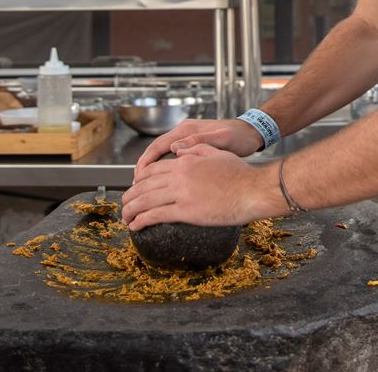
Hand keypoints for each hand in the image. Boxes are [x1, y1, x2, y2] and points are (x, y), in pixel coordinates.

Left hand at [122, 144, 274, 229]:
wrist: (252, 190)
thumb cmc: (240, 174)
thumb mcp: (217, 153)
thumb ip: (196, 151)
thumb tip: (180, 151)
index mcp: (185, 162)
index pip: (153, 170)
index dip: (140, 180)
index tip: (135, 188)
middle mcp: (179, 175)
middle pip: (144, 185)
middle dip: (130, 196)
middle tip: (124, 204)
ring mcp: (181, 193)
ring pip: (145, 201)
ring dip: (131, 210)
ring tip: (125, 218)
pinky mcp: (186, 211)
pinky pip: (156, 215)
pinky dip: (141, 221)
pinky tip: (135, 226)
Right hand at [133, 118, 262, 174]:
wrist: (251, 133)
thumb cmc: (239, 137)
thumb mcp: (223, 139)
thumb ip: (200, 142)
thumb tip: (176, 147)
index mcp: (187, 131)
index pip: (158, 145)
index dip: (146, 162)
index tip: (138, 178)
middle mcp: (184, 133)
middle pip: (155, 150)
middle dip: (144, 168)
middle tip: (136, 187)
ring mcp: (187, 139)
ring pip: (162, 155)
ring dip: (152, 170)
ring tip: (144, 188)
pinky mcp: (192, 147)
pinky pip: (171, 158)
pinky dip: (163, 169)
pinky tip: (162, 183)